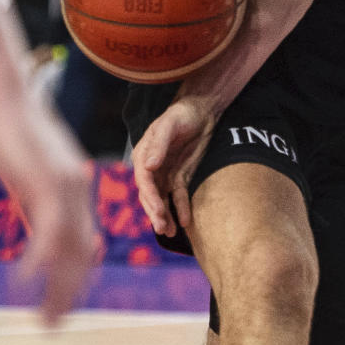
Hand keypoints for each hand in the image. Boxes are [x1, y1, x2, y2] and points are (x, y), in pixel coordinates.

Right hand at [0, 91, 98, 325]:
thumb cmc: (5, 125)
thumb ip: (30, 189)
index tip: (65, 300)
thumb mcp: (23, 166)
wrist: (6, 95)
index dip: (77, 273)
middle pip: (82, 252)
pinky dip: (38, 261)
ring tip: (44, 319)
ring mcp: (68, 188)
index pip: (84, 240)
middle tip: (54, 323)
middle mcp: (78, 190)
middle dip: (69, 292)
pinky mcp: (49, 185)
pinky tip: (24, 283)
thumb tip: (26, 199)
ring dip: (57, 289)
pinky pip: (49, 233)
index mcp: (74, 187)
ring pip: (70, 250)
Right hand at [132, 94, 217, 237]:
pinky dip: (181, 209)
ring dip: (165, 216)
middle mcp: (151, 168)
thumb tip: (149, 166)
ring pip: (162, 199)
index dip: (150, 197)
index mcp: (143, 155)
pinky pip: (179, 196)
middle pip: (150, 194)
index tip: (158, 211)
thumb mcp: (169, 124)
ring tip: (170, 233)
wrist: (201, 111)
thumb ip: (159, 144)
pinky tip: (185, 222)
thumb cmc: (181, 114)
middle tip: (163, 229)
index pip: (144, 181)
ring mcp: (166, 173)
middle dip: (155, 212)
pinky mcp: (180, 176)